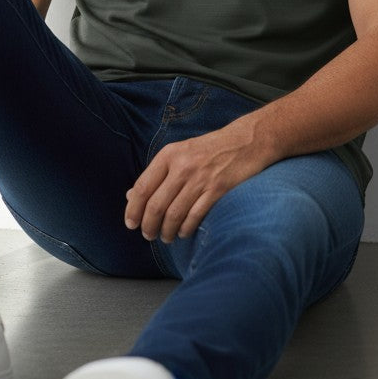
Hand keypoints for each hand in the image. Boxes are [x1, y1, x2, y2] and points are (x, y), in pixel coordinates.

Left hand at [124, 119, 268, 243]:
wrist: (246, 141)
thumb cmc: (210, 149)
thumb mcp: (180, 153)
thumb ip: (157, 174)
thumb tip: (131, 196)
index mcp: (169, 155)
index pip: (142, 188)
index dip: (133, 210)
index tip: (131, 224)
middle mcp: (182, 166)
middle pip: (156, 205)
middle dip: (148, 226)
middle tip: (148, 235)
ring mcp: (201, 179)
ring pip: (174, 215)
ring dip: (166, 231)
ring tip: (165, 237)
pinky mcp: (218, 190)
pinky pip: (194, 217)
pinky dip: (185, 229)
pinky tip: (183, 232)